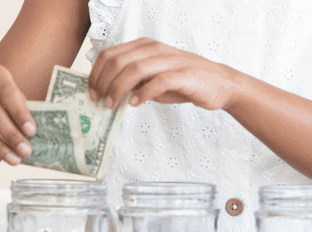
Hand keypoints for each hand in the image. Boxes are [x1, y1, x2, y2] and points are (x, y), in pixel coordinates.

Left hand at [88, 38, 239, 110]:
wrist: (220, 84)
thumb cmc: (184, 82)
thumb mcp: (154, 78)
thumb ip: (133, 81)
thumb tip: (108, 92)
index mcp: (144, 46)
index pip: (110, 54)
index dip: (96, 74)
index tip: (92, 92)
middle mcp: (155, 49)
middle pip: (118, 61)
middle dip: (104, 83)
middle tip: (100, 101)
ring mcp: (169, 60)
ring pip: (134, 69)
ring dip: (118, 89)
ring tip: (113, 104)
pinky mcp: (183, 74)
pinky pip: (158, 81)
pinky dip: (143, 93)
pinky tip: (136, 103)